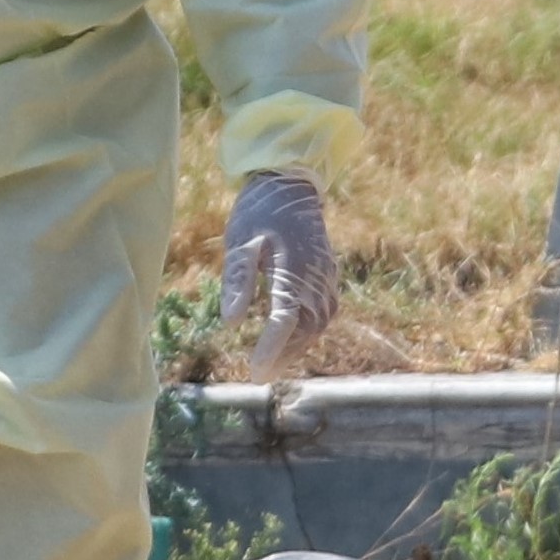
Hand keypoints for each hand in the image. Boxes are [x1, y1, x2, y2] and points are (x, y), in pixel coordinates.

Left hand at [218, 172, 338, 368]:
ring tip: (273, 363)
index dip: (271, 348)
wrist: (290, 184)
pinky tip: (292, 338)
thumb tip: (230, 324)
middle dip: (284, 354)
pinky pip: (324, 310)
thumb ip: (238, 281)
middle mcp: (316, 276)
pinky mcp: (328, 274)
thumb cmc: (259, 212)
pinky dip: (309, 330)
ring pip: (318, 323)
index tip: (255, 371)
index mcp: (293, 268)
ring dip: (297, 346)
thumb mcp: (240, 241)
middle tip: (260, 375)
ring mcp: (326, 275)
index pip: (285, 319)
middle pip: (306, 328)